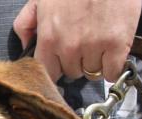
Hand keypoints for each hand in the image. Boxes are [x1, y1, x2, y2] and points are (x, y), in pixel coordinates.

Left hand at [13, 0, 140, 81]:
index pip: (47, 72)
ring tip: (98, 38)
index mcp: (49, 37)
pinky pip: (112, 72)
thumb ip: (26, 22)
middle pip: (71, 73)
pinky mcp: (116, 46)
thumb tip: (25, 44)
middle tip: (83, 40)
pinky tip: (112, 50)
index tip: (60, 62)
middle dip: (76, 60)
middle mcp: (69, 47)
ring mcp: (93, 48)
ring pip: (91, 72)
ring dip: (95, 61)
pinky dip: (113, 65)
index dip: (55, 68)